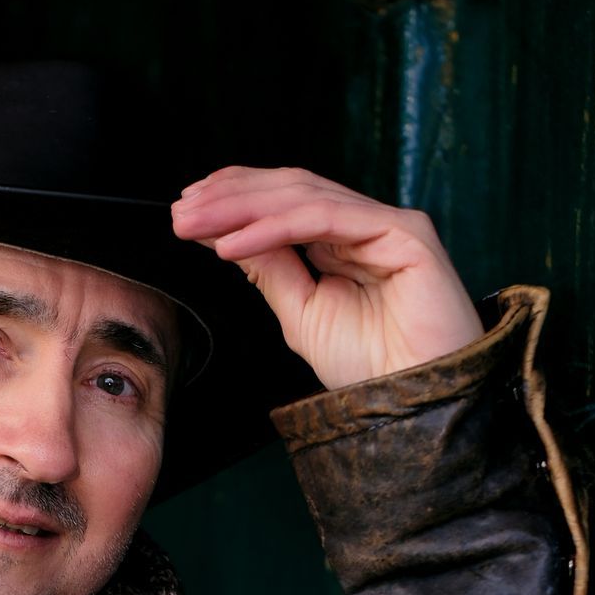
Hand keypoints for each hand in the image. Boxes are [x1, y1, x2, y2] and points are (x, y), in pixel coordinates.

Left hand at [171, 166, 483, 389]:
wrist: (414, 403)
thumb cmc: (370, 368)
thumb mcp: (302, 314)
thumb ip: (272, 270)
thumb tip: (230, 236)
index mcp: (344, 242)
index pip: (284, 203)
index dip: (235, 199)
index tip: (187, 210)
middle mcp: (366, 225)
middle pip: (290, 191)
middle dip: (229, 198)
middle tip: (180, 210)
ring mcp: (387, 225)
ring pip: (303, 198)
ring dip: (240, 208)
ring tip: (194, 223)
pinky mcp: (403, 234)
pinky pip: (325, 220)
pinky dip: (272, 229)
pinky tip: (232, 244)